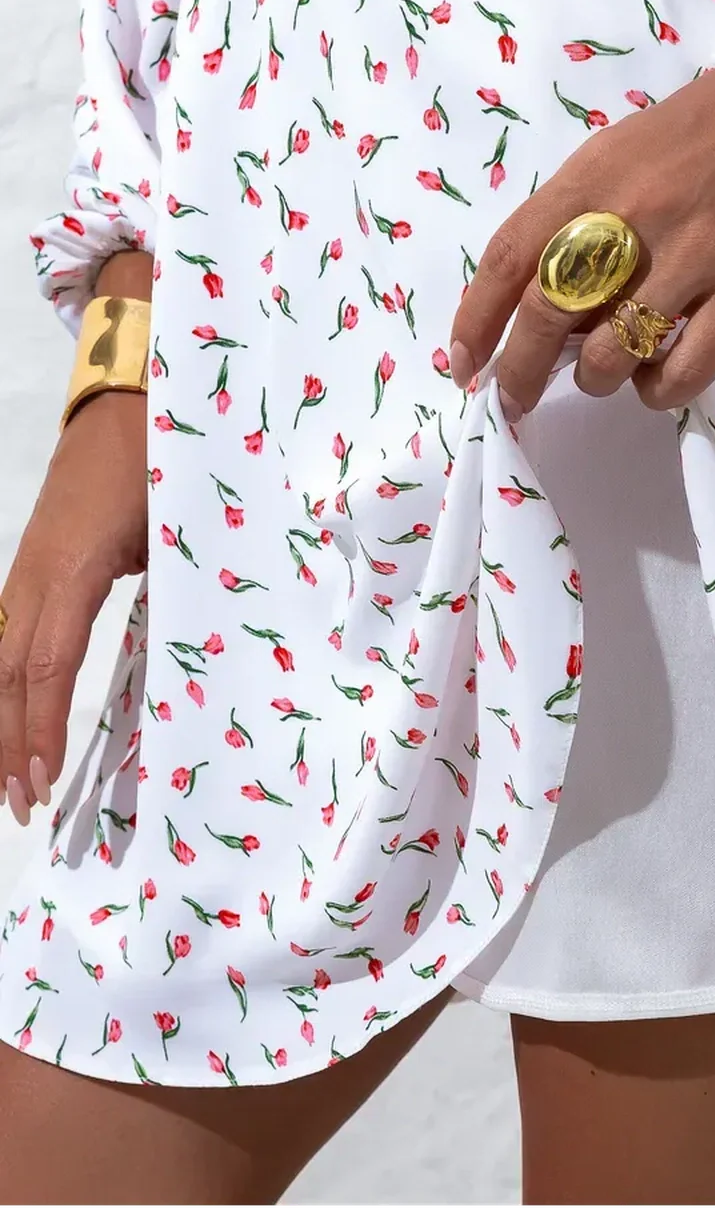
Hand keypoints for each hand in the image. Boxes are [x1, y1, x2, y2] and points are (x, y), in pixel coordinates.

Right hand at [0, 384, 148, 826]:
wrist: (126, 402)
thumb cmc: (162, 459)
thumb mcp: (176, 527)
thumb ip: (179, 588)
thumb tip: (200, 653)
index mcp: (73, 567)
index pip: (47, 664)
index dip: (40, 727)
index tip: (40, 782)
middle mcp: (35, 572)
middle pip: (7, 672)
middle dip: (5, 743)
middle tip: (17, 806)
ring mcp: (26, 567)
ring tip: (5, 780)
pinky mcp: (32, 564)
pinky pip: (7, 634)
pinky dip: (4, 683)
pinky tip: (9, 715)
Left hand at [449, 14, 714, 418]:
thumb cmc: (706, 128)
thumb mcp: (621, 152)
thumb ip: (576, 217)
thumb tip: (540, 304)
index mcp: (592, 176)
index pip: (508, 257)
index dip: (475, 322)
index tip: (464, 365)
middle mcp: (634, 214)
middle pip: (549, 314)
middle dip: (521, 372)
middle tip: (517, 397)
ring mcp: (695, 254)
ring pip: (613, 353)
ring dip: (596, 380)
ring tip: (606, 371)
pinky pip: (686, 370)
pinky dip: (658, 391)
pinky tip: (658, 378)